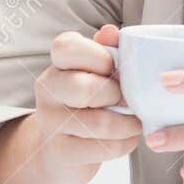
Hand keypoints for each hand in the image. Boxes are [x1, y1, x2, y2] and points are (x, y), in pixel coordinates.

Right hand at [0, 24, 142, 183]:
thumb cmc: (89, 100)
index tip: (114, 69)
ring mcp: (50, 122)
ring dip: (128, 124)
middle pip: (84, 88)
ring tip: (135, 122)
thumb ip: (107, 49)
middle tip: (129, 100)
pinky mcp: (60, 152)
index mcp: (57, 63)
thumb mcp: (98, 71)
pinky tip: (126, 139)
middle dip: (117, 95)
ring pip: (98, 123)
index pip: (67, 47)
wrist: (60, 148)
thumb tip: (110, 32)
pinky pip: (102, 148)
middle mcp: (47, 89)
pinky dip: (124, 144)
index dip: (99, 57)